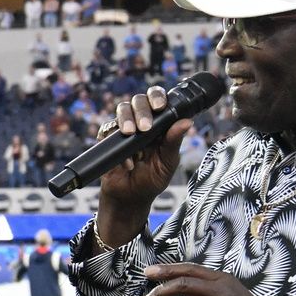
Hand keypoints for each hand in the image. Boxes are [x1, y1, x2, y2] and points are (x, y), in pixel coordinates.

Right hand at [97, 85, 190, 215]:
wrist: (129, 197)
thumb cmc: (151, 181)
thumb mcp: (167, 162)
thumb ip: (174, 141)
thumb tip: (188, 122)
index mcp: (160, 125)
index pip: (159, 101)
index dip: (157, 97)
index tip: (160, 106)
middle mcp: (141, 123)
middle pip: (138, 101)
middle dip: (141, 111)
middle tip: (145, 128)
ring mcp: (124, 129)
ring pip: (122, 109)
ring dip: (126, 120)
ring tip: (131, 134)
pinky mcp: (108, 139)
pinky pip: (108, 129)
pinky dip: (114, 139)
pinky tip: (125, 159)